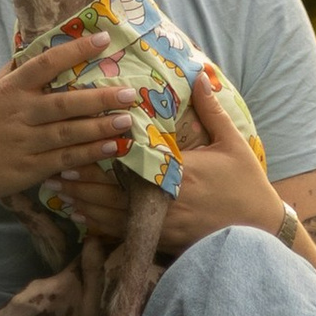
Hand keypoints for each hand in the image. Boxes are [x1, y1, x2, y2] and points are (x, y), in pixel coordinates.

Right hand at [0, 41, 136, 209]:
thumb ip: (13, 71)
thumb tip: (35, 44)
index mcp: (8, 89)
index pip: (44, 64)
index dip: (74, 50)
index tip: (102, 39)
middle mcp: (18, 114)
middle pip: (64, 103)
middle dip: (99, 97)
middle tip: (130, 92)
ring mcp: (24, 144)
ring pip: (68, 133)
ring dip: (100, 127)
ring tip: (127, 120)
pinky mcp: (28, 170)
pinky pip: (64, 159)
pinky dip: (88, 154)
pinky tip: (110, 148)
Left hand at [55, 70, 279, 254]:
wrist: (262, 232)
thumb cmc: (247, 184)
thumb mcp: (232, 143)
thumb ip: (211, 110)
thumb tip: (197, 73)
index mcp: (179, 174)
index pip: (131, 166)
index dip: (101, 159)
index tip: (75, 147)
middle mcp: (166, 202)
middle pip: (114, 195)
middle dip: (83, 184)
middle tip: (53, 171)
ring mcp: (164, 226)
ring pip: (115, 219)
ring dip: (87, 206)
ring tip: (60, 194)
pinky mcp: (165, 242)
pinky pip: (127, 236)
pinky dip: (103, 229)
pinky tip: (84, 221)